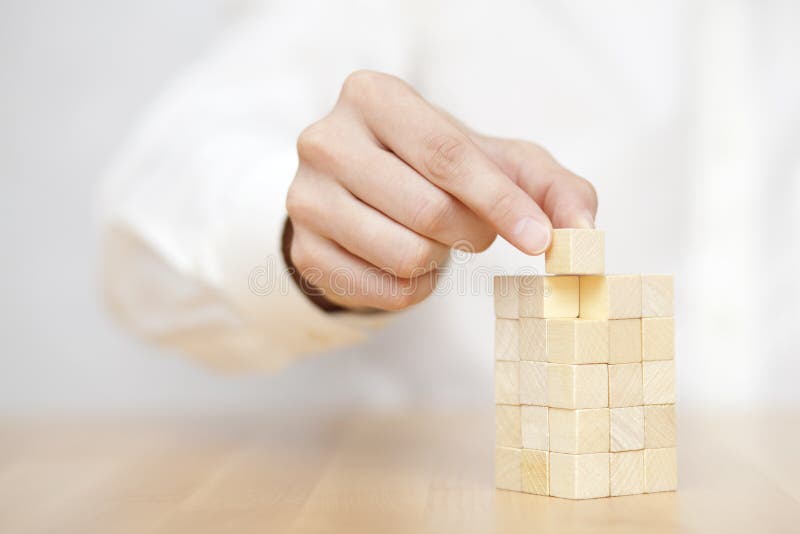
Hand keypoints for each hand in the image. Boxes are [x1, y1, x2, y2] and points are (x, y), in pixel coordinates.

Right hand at [285, 71, 596, 310]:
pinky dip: (415, 286)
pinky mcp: (303, 250)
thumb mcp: (495, 161)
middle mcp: (326, 140)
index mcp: (373, 96)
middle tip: (472, 228)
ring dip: (439, 258)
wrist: (364, 191)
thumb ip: (549, 185)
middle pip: (429, 210)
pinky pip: (385, 290)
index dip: (502, 202)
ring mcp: (305, 198)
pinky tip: (406, 261)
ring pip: (405, 254)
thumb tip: (581, 230)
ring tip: (431, 239)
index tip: (541, 239)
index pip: (447, 156)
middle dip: (471, 231)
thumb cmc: (436, 168)